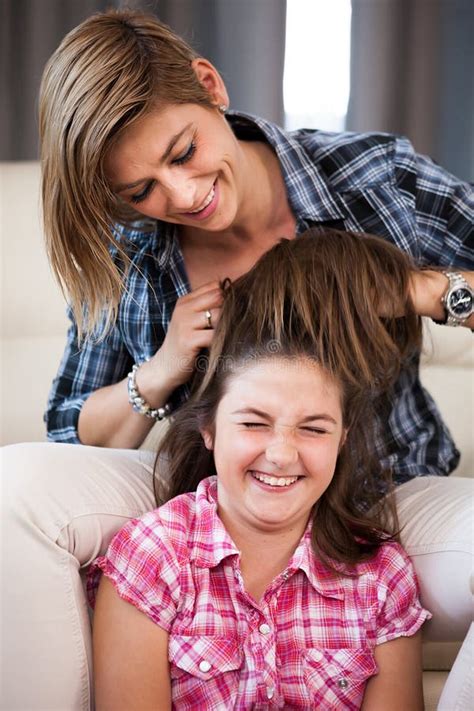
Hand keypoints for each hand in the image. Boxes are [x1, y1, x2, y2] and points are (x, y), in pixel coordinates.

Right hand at [136, 281, 223, 403]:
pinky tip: (221, 347)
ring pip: (219, 315)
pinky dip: (222, 341)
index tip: (234, 309)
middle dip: (230, 308)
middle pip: (218, 297)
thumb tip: (235, 297)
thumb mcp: (190, 321)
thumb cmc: (184, 345)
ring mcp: (184, 324)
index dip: (228, 296)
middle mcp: (183, 309)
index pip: (214, 286)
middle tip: (235, 322)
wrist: (164, 368)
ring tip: (228, 335)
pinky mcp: (188, 340)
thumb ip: (206, 308)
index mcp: (185, 301)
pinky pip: (214, 335)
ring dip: (228, 325)